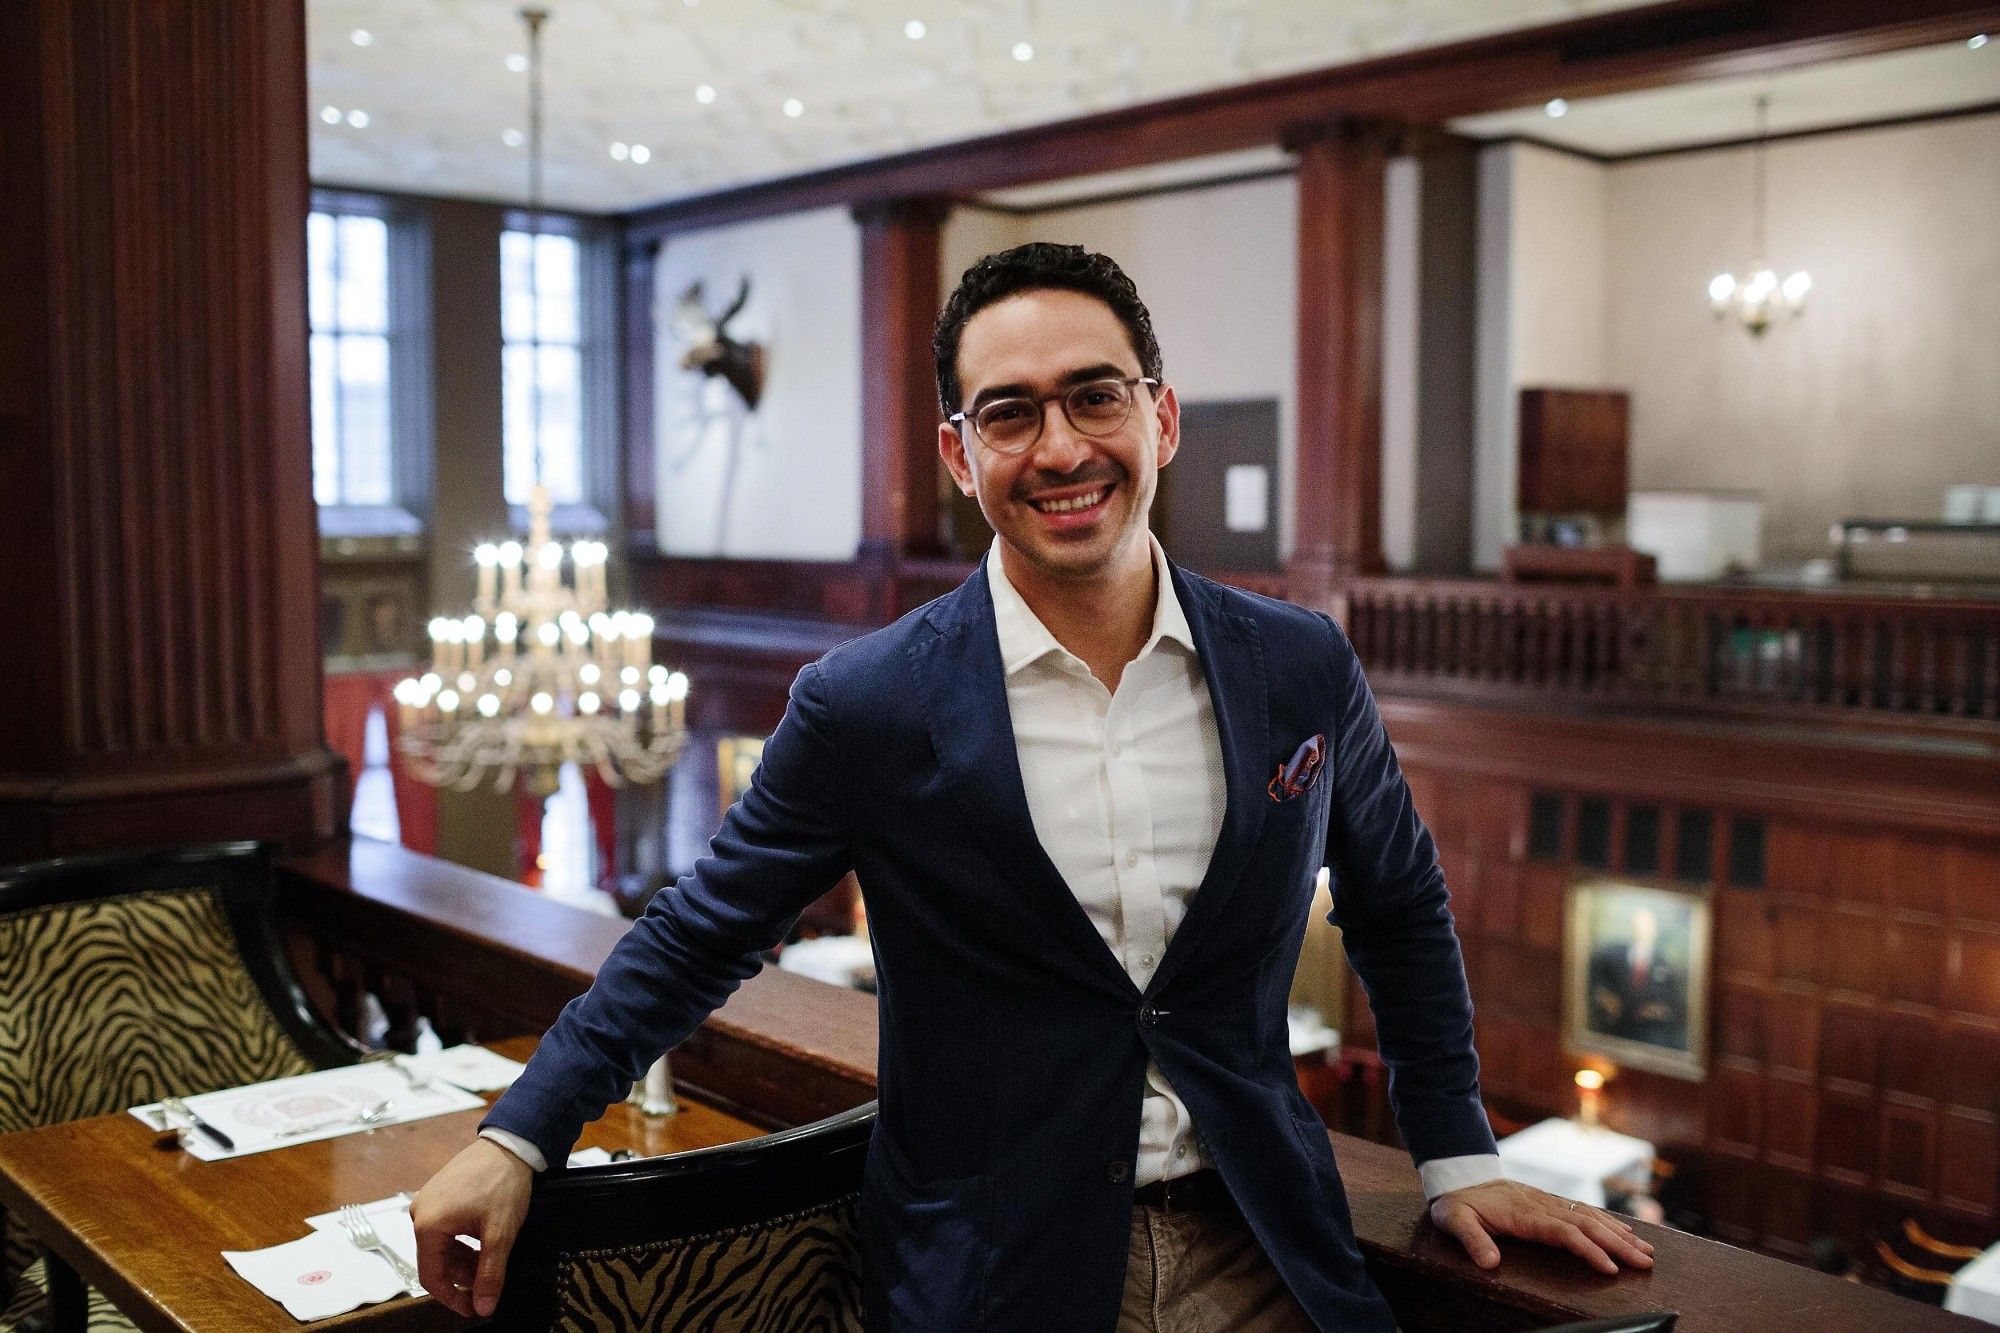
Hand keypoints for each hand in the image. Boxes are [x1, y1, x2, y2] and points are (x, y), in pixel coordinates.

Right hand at [411, 1138, 534, 1317]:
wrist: (512, 1142)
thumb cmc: (504, 1182)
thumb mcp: (501, 1233)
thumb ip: (490, 1273)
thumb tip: (484, 1307)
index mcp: (428, 1225)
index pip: (431, 1276)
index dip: (452, 1298)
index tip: (472, 1309)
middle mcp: (420, 1213)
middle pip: (437, 1261)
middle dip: (462, 1277)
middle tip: (488, 1287)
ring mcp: (428, 1201)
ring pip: (443, 1246)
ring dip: (464, 1260)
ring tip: (490, 1265)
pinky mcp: (439, 1194)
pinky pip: (445, 1228)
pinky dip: (463, 1242)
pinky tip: (483, 1245)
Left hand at [1429, 1180, 1655, 1275]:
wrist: (1458, 1177)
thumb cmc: (1457, 1203)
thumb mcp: (1454, 1220)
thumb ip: (1472, 1240)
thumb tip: (1489, 1263)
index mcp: (1524, 1214)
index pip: (1564, 1233)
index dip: (1588, 1250)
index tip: (1609, 1267)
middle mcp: (1542, 1206)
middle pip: (1587, 1225)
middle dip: (1618, 1245)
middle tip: (1645, 1263)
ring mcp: (1548, 1202)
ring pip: (1591, 1217)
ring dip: (1620, 1234)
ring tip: (1646, 1251)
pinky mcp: (1550, 1202)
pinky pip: (1585, 1211)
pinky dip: (1609, 1222)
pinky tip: (1626, 1232)